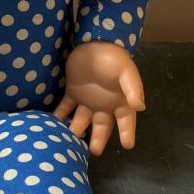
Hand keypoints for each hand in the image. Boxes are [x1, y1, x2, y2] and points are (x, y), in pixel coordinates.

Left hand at [54, 40, 145, 155]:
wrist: (94, 42)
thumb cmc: (114, 58)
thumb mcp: (126, 72)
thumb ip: (132, 89)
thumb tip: (140, 107)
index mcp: (120, 101)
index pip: (126, 121)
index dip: (127, 133)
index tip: (127, 145)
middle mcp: (104, 105)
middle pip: (102, 127)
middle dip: (98, 140)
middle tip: (94, 151)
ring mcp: (88, 100)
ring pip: (82, 121)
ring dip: (76, 131)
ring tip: (69, 142)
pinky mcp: (73, 93)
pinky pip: (66, 108)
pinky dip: (59, 116)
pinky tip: (53, 125)